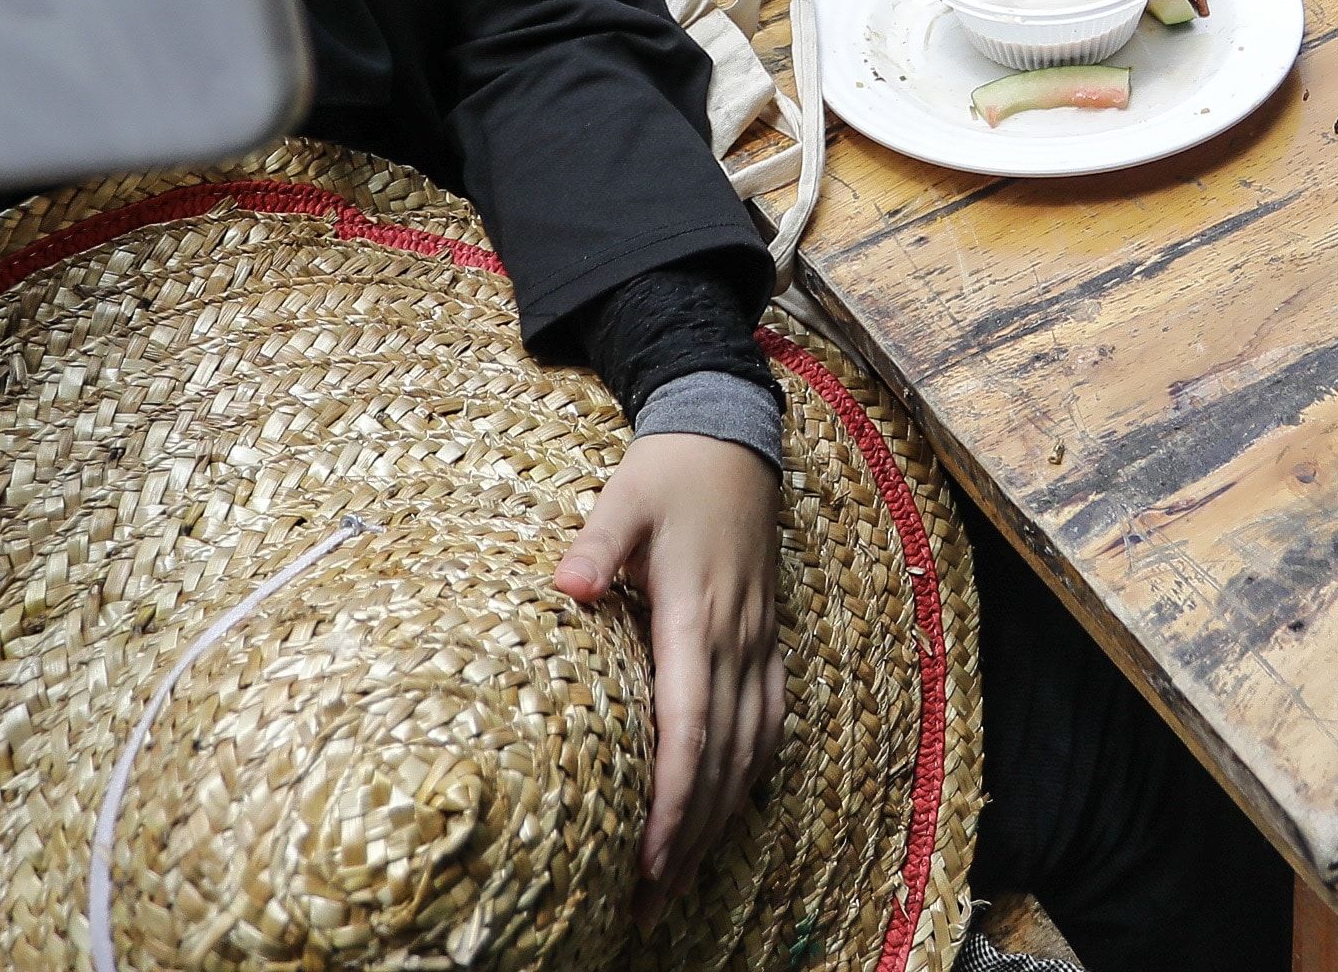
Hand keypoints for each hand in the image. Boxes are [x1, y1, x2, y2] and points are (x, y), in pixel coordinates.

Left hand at [554, 430, 783, 893]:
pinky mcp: (768, 636)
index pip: (690, 730)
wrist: (732, 434)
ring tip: (681, 878)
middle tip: (651, 903)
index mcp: (696, 615)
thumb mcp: (624, 496)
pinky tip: (731, 807)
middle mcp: (736, 639)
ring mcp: (759, 640)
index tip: (647, 859)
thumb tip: (566, 585)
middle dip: (689, 837)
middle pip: (721, 760)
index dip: (674, 802)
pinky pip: (771, 720)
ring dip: (721, 819)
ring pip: (751, 750)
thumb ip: (597, 542)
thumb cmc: (670, 469)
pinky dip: (751, 774)